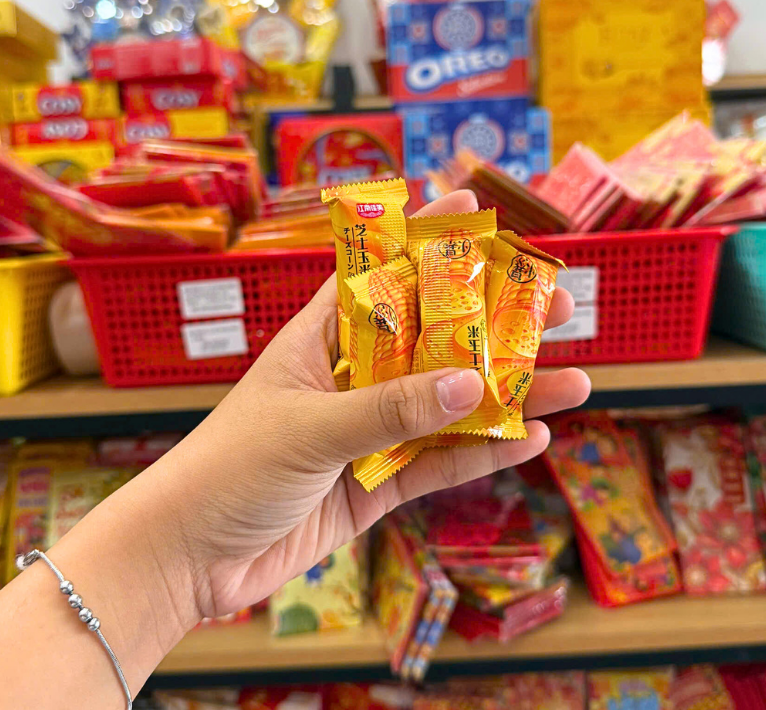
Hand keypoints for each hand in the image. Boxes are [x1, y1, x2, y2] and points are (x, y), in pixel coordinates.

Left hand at [157, 190, 590, 618]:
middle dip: (494, 323)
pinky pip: (440, 463)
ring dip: (508, 395)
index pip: (378, 274)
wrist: (189, 559)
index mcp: (321, 341)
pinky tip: (532, 438)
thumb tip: (474, 382)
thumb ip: (390, 408)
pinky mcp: (377, 485)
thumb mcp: (308, 429)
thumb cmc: (228, 470)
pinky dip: (484, 452)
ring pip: (450, 406)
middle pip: (435, 341)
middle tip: (557, 305)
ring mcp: (368, 432)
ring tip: (575, 382)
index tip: (474, 208)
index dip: (424, 239)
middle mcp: (351, 379)